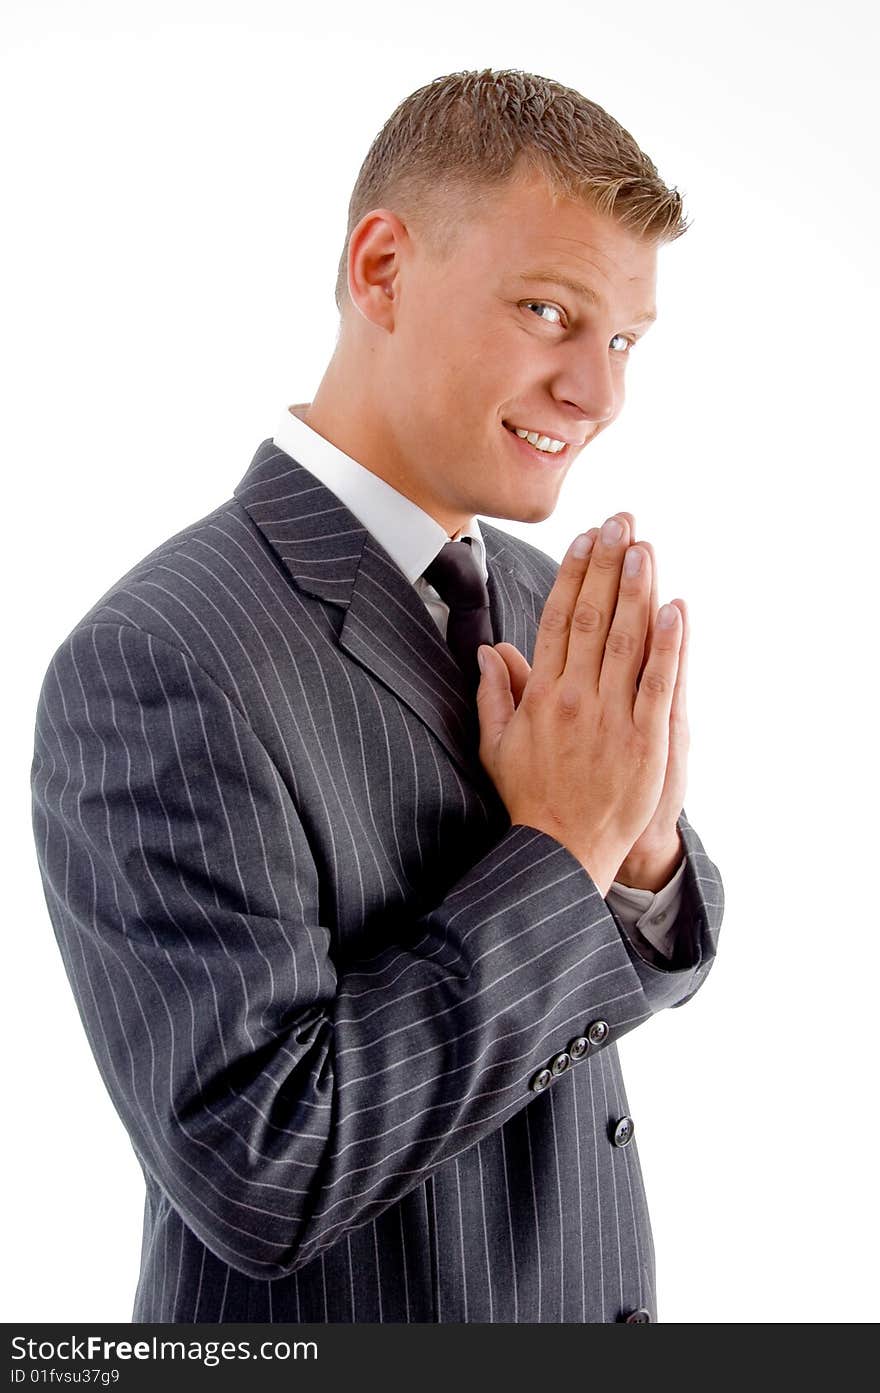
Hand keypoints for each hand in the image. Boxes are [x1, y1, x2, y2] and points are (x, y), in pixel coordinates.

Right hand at [475, 511, 683, 896]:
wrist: (561, 849)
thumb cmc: (529, 796)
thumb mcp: (496, 745)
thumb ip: (494, 694)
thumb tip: (490, 650)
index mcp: (541, 695)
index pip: (559, 620)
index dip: (574, 574)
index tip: (585, 539)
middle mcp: (575, 698)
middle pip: (594, 618)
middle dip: (607, 565)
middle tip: (620, 521)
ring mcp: (612, 718)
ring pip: (627, 641)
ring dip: (637, 590)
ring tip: (644, 547)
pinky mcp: (646, 740)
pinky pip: (659, 683)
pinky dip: (668, 645)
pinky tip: (674, 608)